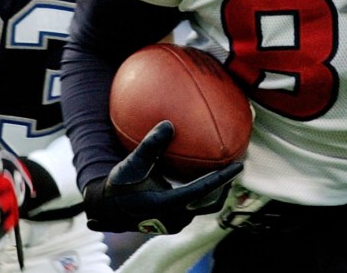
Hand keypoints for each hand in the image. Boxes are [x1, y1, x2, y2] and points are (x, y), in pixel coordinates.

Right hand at [83, 120, 241, 234]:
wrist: (107, 209)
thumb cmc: (120, 185)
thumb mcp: (132, 163)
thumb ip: (151, 145)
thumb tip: (169, 123)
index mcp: (168, 204)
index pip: (203, 191)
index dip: (222, 178)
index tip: (239, 166)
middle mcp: (176, 217)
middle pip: (210, 202)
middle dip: (225, 186)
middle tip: (236, 167)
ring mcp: (176, 222)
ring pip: (204, 207)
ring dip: (215, 192)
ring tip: (225, 173)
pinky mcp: (173, 222)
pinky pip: (195, 208)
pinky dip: (203, 195)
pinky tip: (203, 178)